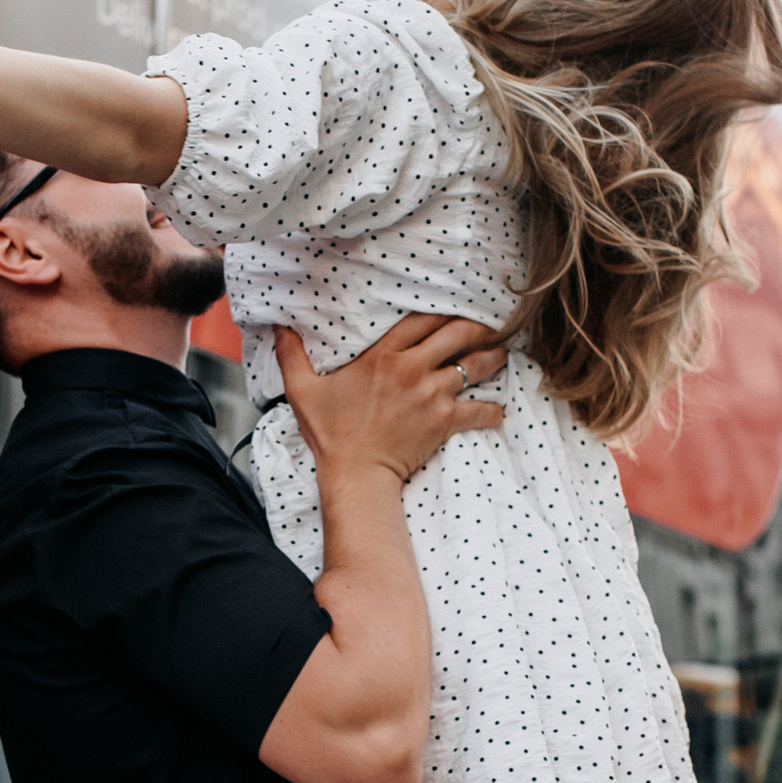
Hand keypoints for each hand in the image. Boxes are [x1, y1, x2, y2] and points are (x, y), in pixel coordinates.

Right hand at [281, 314, 504, 488]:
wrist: (354, 474)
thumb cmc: (330, 434)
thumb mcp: (302, 390)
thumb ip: (292, 355)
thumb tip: (279, 326)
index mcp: (382, 356)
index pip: (421, 319)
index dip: (442, 309)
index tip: (454, 308)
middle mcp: (411, 369)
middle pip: (456, 333)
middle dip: (476, 326)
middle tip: (488, 325)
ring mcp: (431, 394)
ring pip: (474, 366)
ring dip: (493, 358)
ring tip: (502, 354)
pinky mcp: (444, 421)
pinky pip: (479, 410)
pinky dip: (492, 410)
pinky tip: (500, 409)